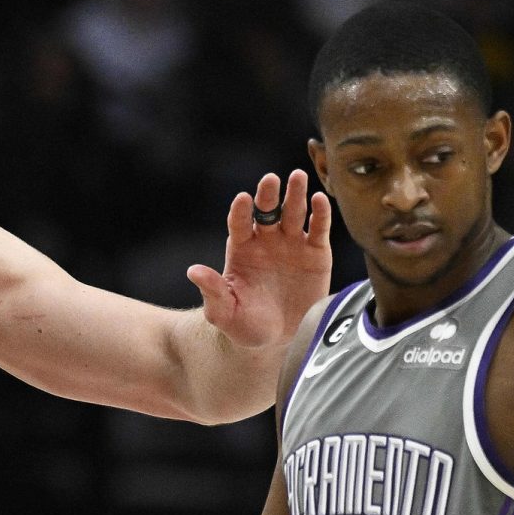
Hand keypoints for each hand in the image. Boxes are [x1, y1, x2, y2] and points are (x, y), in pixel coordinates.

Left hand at [186, 170, 332, 348]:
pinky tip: (320, 200)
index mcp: (242, 249)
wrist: (279, 338)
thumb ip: (213, 291)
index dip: (240, 212)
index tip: (242, 199)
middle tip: (271, 179)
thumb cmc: (246, 324)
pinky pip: (318, 229)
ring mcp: (292, 243)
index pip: (238, 224)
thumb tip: (193, 271)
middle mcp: (266, 240)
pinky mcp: (316, 253)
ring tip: (297, 177)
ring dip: (296, 195)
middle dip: (268, 195)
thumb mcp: (224, 312)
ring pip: (293, 213)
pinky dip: (320, 214)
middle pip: (266, 211)